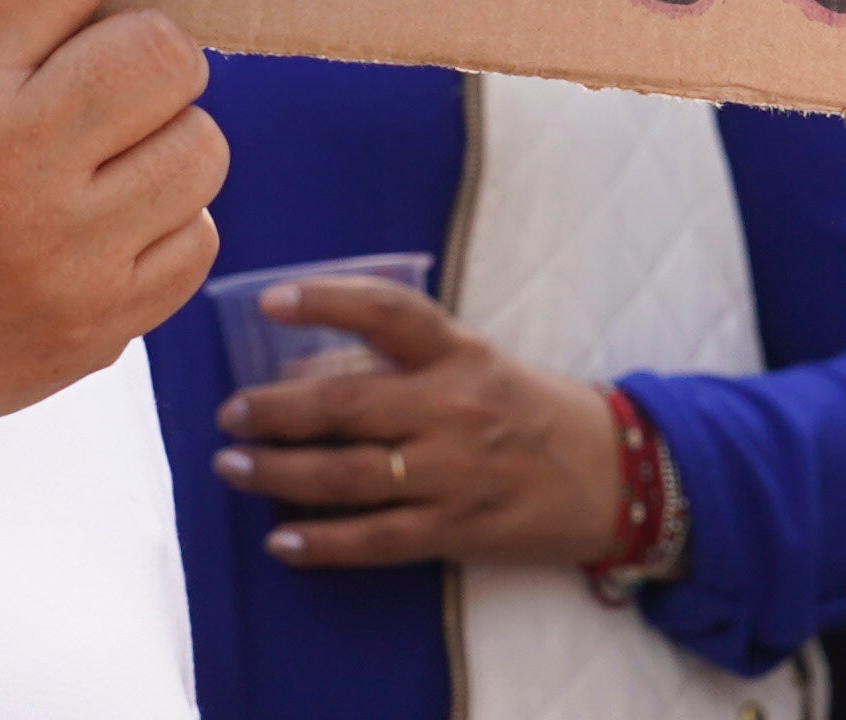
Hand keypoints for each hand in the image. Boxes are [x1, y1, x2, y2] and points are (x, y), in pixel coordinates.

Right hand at [0, 0, 229, 460]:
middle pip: (166, 54)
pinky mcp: (99, 327)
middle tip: (107, 69)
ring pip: (203, 147)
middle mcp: (11, 166)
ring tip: (102, 154)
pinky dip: (162, 221)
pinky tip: (99, 224)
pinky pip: (198, 237)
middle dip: (148, 48)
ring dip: (164, 136)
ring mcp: (64, 257)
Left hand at [210, 278, 628, 568]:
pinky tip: (283, 543)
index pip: (387, 313)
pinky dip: (325, 544)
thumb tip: (296, 373)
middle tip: (229, 414)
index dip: (327, 301)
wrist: (617, 475)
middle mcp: (454, 407)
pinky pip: (378, 539)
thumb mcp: (471, 363)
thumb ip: (391, 362)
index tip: (271, 301)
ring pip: (350, 475)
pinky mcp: (461, 530)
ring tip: (232, 467)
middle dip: (275, 411)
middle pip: (346, 404)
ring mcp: (456, 473)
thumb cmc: (523, 408)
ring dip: (280, 473)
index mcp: (458, 352)